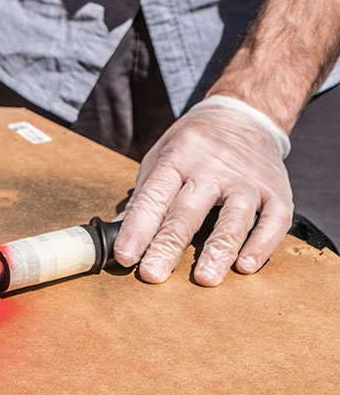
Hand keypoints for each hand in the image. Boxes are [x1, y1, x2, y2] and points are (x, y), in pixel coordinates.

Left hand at [113, 96, 293, 285]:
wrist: (243, 116)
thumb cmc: (192, 146)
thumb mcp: (161, 159)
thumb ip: (143, 198)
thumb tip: (117, 232)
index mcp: (177, 159)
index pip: (154, 196)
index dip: (138, 227)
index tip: (125, 256)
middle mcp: (212, 168)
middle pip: (188, 210)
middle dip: (169, 244)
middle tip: (153, 275)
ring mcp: (247, 180)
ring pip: (234, 216)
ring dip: (219, 248)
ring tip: (205, 278)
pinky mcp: (277, 192)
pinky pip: (274, 221)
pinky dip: (262, 244)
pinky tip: (246, 266)